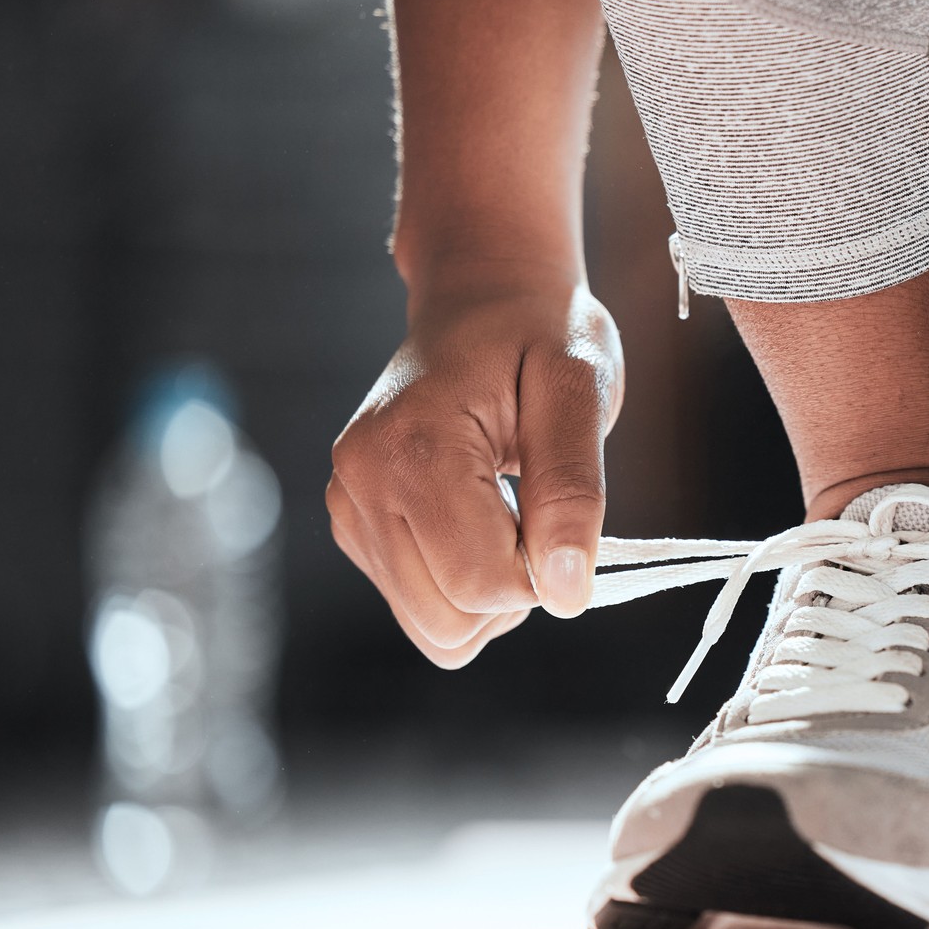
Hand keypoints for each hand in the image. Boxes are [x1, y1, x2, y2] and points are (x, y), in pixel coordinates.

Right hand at [328, 272, 622, 666]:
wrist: (484, 298)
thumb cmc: (540, 332)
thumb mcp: (579, 389)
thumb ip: (573, 490)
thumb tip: (566, 592)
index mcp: (410, 450)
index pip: (481, 584)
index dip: (543, 573)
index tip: (560, 513)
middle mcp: (359, 485)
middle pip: (451, 622)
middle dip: (514, 590)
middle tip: (536, 511)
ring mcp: (350, 510)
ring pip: (435, 630)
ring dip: (491, 594)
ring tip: (509, 511)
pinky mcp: (357, 528)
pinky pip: (423, 607)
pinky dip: (465, 583)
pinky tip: (481, 518)